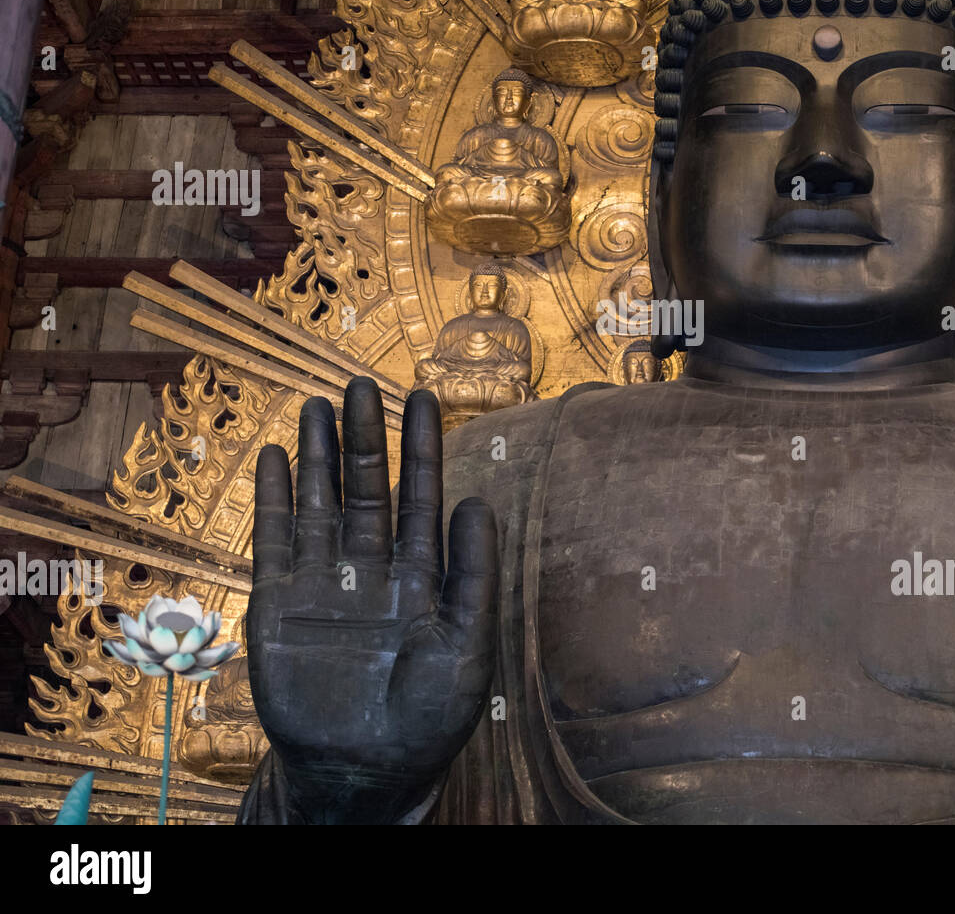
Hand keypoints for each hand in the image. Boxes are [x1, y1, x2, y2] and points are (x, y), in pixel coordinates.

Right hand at [247, 377, 497, 822]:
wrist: (365, 772)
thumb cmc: (429, 717)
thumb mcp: (467, 644)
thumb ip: (472, 573)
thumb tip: (477, 500)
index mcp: (422, 576)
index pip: (421, 497)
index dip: (421, 448)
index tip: (422, 397)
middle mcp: (372, 570)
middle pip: (367, 489)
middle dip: (366, 438)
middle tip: (362, 385)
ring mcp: (324, 584)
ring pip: (320, 504)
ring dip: (319, 456)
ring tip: (318, 404)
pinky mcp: (279, 605)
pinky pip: (275, 542)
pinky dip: (275, 500)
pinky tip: (277, 458)